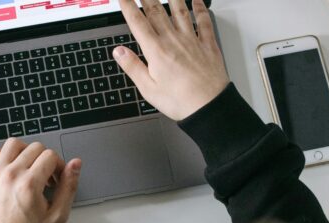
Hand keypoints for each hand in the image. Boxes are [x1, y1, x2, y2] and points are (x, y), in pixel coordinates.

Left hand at [0, 138, 81, 222]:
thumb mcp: (57, 215)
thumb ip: (69, 187)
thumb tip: (75, 164)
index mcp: (29, 184)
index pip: (50, 155)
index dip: (59, 165)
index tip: (57, 178)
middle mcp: (11, 175)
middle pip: (35, 147)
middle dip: (45, 159)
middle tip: (46, 177)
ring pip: (13, 143)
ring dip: (25, 151)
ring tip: (29, 167)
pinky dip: (4, 155)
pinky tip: (11, 168)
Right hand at [115, 0, 229, 120]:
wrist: (210, 106)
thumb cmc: (181, 101)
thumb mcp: (149, 89)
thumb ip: (133, 67)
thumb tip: (118, 51)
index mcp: (156, 51)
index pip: (137, 22)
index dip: (128, 6)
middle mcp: (173, 40)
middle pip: (156, 11)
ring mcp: (191, 40)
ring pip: (179, 10)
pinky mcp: (207, 44)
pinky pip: (204, 21)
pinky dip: (200, 8)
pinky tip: (197, 0)